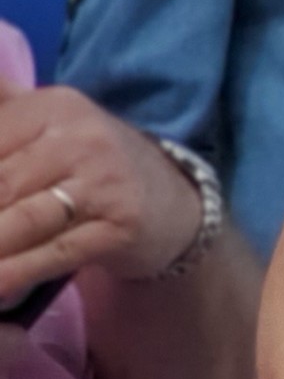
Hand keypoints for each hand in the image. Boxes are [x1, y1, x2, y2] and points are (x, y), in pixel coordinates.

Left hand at [0, 89, 208, 299]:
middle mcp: (81, 138)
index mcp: (53, 106)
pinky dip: (13, 273)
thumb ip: (3, 105)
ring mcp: (105, 183)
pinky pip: (53, 254)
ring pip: (20, 220)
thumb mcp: (48, 121)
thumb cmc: (88, 162)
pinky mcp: (121, 227)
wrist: (172, 200)